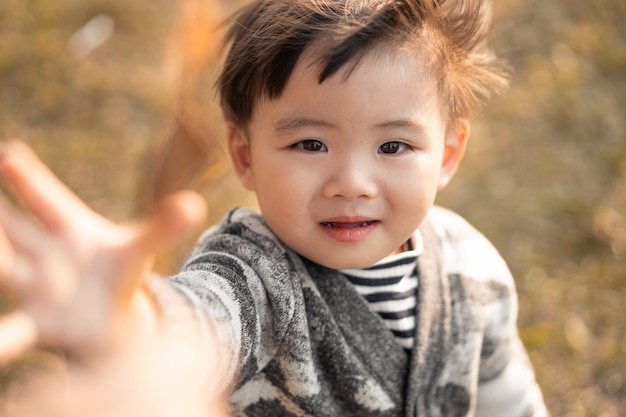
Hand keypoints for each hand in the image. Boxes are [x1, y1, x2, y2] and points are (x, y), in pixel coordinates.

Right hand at [0, 140, 206, 361]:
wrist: (112, 318)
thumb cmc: (121, 275)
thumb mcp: (140, 248)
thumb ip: (163, 227)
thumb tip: (195, 204)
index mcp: (71, 229)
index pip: (46, 199)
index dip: (27, 178)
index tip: (9, 153)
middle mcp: (45, 254)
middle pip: (10, 229)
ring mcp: (36, 287)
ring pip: (1, 270)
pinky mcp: (39, 323)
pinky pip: (12, 332)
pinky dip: (1, 343)